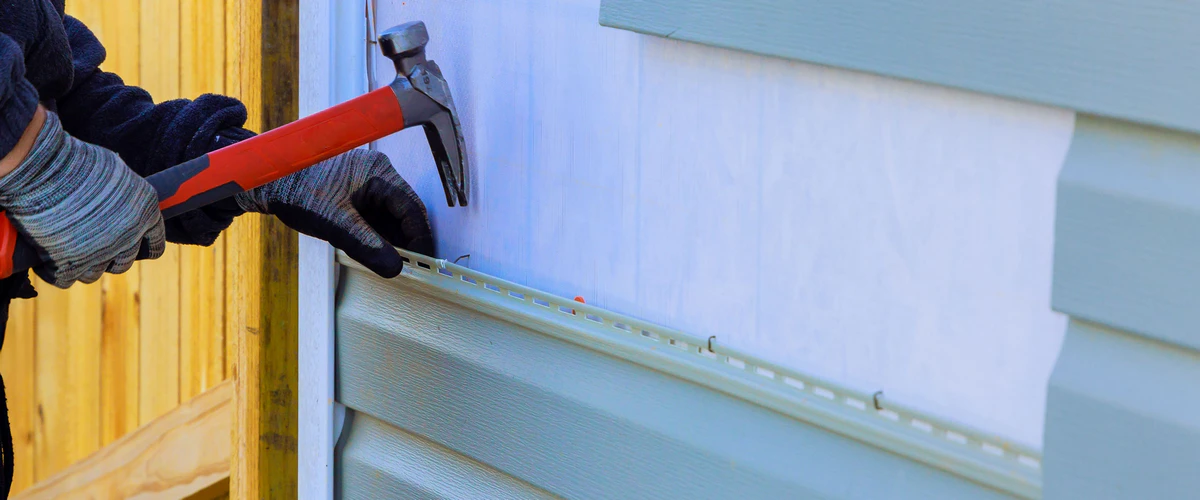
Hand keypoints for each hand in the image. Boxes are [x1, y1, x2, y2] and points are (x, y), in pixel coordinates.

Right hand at [0, 111, 164, 287]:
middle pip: (124, 262)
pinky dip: (57, 271)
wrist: (43, 169)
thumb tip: (123, 202)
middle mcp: (127, 239)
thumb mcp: (118, 173)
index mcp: (146, 214)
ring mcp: (97, 254)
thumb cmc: (79, 162)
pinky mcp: (66, 264)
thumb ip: (126, 195)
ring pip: (95, 273)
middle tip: (95, 243)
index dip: (145, 246)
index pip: (155, 245)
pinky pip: (66, 279)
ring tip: (70, 248)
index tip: (137, 247)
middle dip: (112, 255)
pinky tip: (50, 260)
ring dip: (84, 264)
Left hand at [235, 148, 432, 277]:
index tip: (423, 263)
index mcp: (378, 172)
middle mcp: (378, 175)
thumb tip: (395, 268)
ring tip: (389, 264)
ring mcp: (367, 184)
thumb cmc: (297, 192)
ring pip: (391, 218)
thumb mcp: (334, 223)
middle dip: (407, 241)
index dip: (420, 238)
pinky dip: (377, 236)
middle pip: (405, 213)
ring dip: (391, 241)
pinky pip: (376, 218)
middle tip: (410, 269)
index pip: (412, 208)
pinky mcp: (356, 195)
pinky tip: (373, 253)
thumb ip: (366, 246)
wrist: (267, 184)